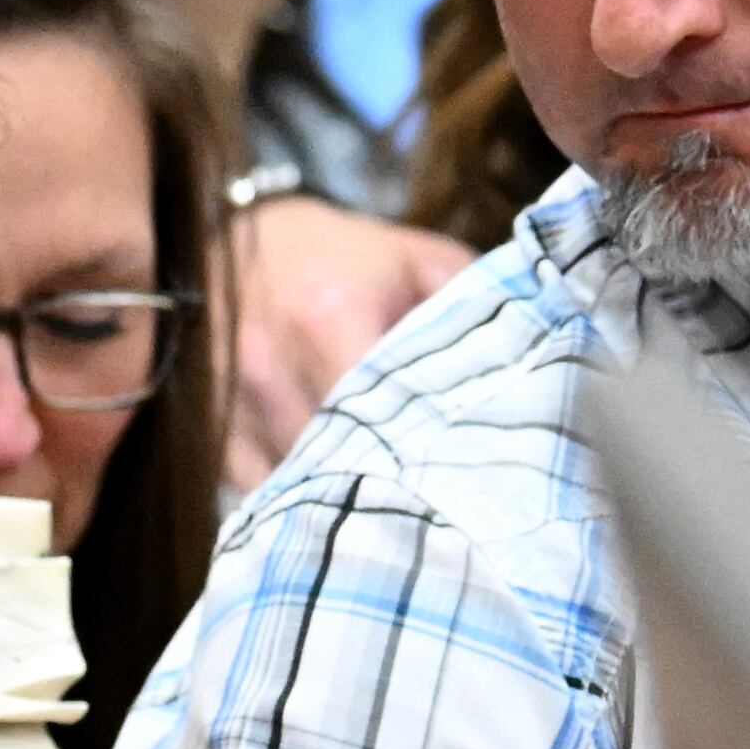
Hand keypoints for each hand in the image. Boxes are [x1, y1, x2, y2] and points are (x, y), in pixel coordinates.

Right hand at [225, 195, 472, 487]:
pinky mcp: (209, 421)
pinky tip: (331, 503)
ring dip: (338, 499)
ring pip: (291, 481)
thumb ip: (477, 306)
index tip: (466, 483)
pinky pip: (254, 487)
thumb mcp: (424, 262)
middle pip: (334, 457)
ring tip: (390, 512)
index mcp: (330, 312)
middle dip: (385, 488)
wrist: (250, 232)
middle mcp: (269, 358)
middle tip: (437, 515)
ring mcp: (228, 395)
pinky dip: (293, 500)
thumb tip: (540, 367)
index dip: (424, 455)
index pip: (379, 411)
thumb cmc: (352, 256)